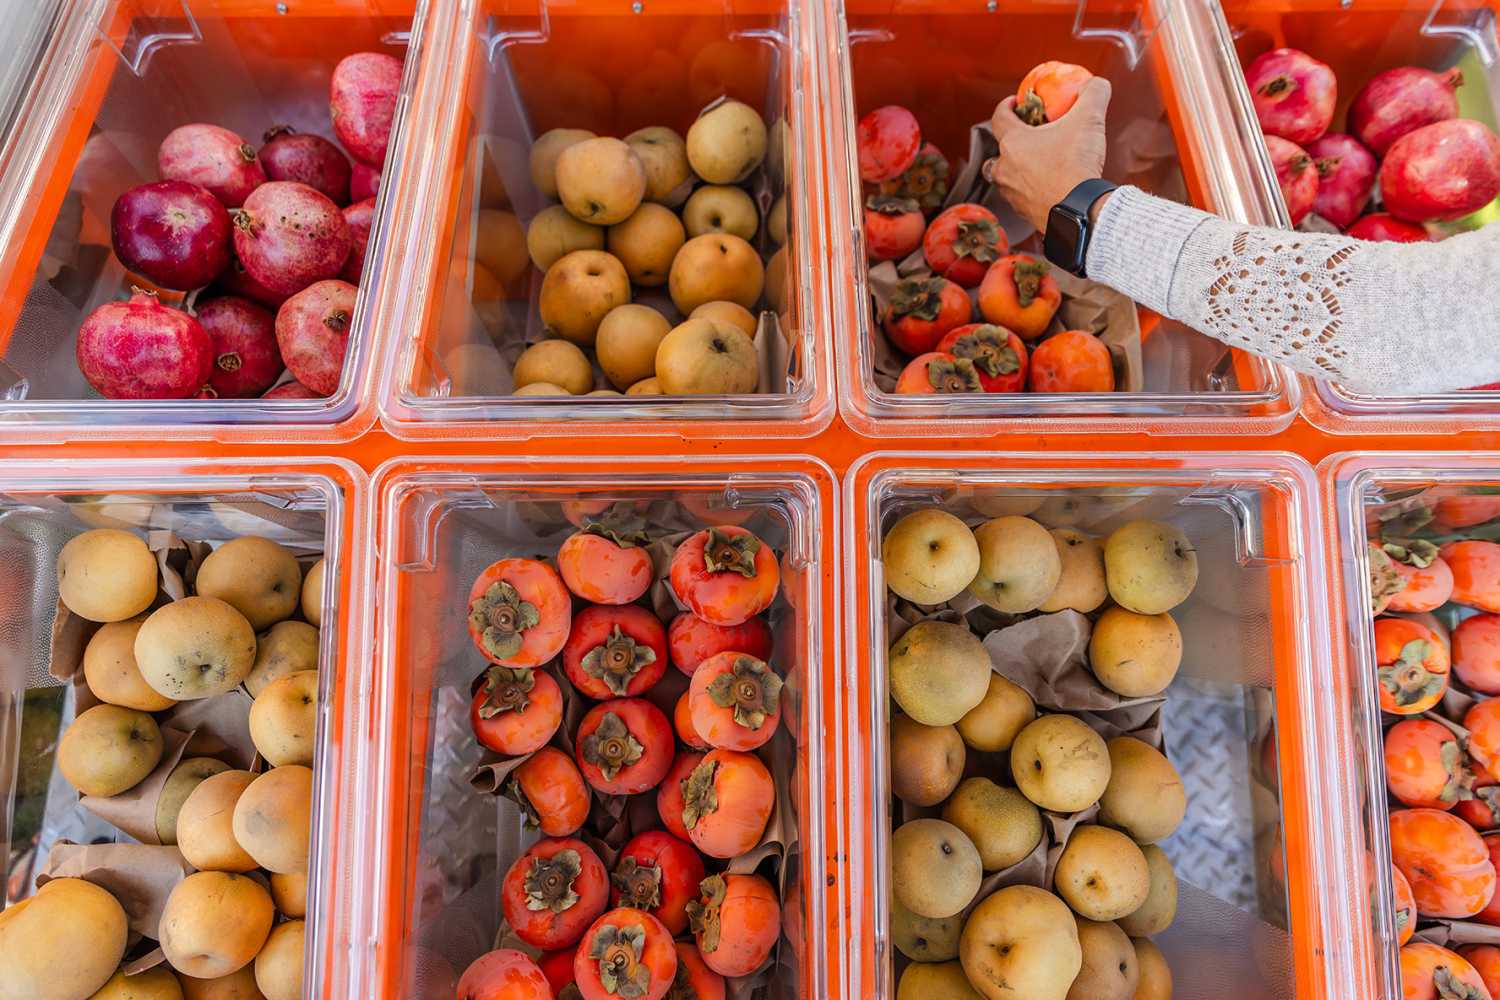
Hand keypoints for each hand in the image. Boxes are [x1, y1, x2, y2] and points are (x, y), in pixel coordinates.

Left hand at [987, 76, 1111, 230]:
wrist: (1079, 211)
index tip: (1016, 103)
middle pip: (996, 152)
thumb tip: (1097, 83)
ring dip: (1015, 170)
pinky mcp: (1023, 213)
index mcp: (1013, 143)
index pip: (998, 117)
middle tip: (1026, 139)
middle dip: (1008, 144)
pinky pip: (1019, 198)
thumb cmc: (1076, 164)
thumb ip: (1093, 94)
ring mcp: (1011, 193)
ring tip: (1036, 164)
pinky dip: (1028, 190)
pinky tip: (1046, 186)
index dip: (1006, 106)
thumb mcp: (1089, 120)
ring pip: (1004, 178)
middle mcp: (1005, 169)